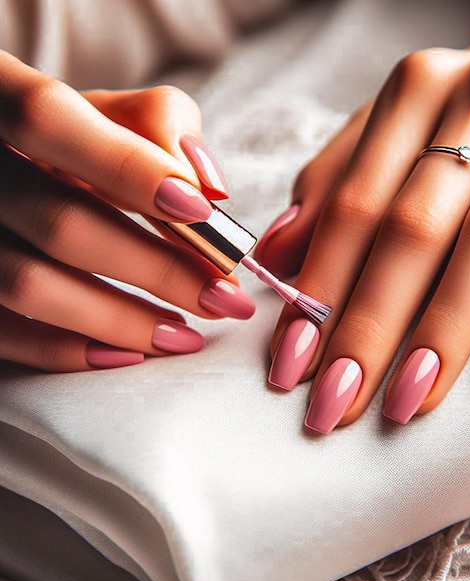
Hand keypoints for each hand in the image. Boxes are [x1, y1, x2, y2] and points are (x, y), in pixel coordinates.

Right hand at [0, 51, 253, 371]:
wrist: (9, 171)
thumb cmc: (69, 142)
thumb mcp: (104, 113)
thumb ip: (158, 123)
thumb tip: (209, 188)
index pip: (48, 119)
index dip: (130, 168)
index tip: (204, 213)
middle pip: (60, 222)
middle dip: (158, 268)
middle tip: (225, 296)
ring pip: (31, 285)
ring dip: (123, 320)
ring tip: (187, 335)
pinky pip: (4, 334)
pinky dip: (71, 351)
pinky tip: (131, 355)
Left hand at [256, 0, 469, 431]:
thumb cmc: (461, 115)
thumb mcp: (388, 134)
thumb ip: (332, 188)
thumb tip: (274, 259)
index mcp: (414, 91)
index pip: (354, 205)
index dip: (319, 289)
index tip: (292, 362)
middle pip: (414, 228)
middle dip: (369, 327)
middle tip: (338, 401)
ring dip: (443, 330)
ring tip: (407, 399)